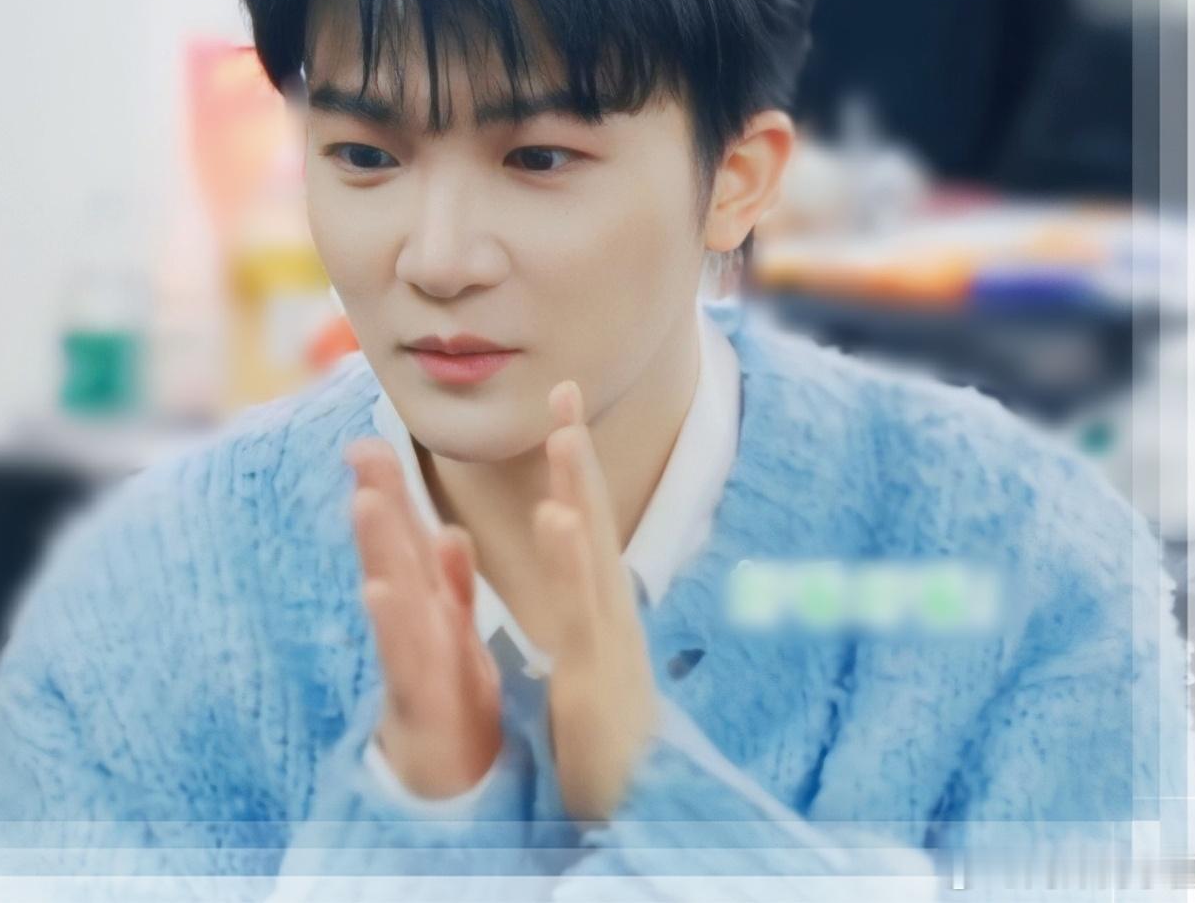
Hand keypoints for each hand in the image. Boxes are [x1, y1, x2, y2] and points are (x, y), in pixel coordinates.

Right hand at [345, 438, 503, 798]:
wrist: (455, 792)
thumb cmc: (452, 709)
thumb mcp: (454, 639)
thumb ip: (450, 588)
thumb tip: (449, 532)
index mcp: (431, 608)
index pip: (409, 539)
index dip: (391, 491)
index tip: (371, 440)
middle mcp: (414, 628)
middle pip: (394, 556)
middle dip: (378, 502)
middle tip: (361, 448)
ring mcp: (411, 664)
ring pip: (394, 597)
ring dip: (377, 549)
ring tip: (363, 500)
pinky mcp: (419, 705)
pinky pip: (406, 661)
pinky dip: (393, 626)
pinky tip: (377, 589)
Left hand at [534, 380, 658, 823]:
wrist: (640, 808)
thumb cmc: (611, 734)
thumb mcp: (594, 656)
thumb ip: (586, 607)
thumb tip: (578, 562)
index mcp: (598, 601)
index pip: (582, 516)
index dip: (570, 461)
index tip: (558, 406)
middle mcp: (609, 607)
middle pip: (591, 513)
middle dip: (576, 447)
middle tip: (563, 386)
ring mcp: (608, 637)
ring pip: (590, 549)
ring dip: (576, 485)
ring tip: (561, 429)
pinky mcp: (595, 675)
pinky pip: (580, 610)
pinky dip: (570, 560)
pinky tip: (554, 516)